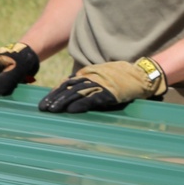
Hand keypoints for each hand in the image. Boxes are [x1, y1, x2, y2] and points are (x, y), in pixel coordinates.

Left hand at [39, 56, 166, 113]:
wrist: (140, 74)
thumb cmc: (120, 78)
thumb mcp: (100, 76)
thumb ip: (87, 82)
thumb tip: (71, 90)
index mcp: (88, 74)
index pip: (66, 84)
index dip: (54, 93)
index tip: (44, 103)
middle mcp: (91, 78)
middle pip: (68, 89)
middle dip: (54, 99)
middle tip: (43, 109)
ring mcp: (100, 85)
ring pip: (77, 94)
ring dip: (63, 102)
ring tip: (52, 110)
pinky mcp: (109, 94)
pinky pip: (92, 100)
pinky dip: (81, 105)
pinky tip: (71, 110)